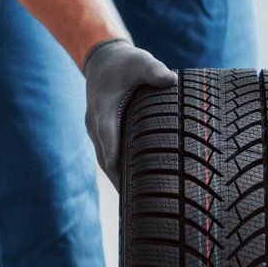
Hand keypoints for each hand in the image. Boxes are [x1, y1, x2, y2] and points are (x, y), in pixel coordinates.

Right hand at [83, 38, 177, 187]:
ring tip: (136, 205)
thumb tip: (171, 80)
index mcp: (104, 105)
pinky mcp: (102, 135)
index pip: (106, 131)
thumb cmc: (125, 63)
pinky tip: (135, 190)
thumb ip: (154, 70)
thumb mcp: (141, 60)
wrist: (103, 61)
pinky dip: (118, 172)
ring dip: (118, 180)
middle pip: (104, 156)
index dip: (112, 148)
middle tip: (134, 202)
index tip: (116, 166)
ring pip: (105, 160)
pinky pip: (109, 157)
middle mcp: (96, 122)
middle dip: (117, 178)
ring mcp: (97, 131)